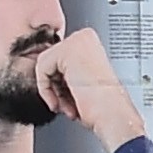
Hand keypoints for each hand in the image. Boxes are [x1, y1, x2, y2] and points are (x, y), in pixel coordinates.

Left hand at [25, 28, 144, 146]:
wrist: (112, 116)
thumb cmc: (103, 106)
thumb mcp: (80, 80)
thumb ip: (65, 69)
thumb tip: (48, 71)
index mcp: (89, 41)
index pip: (58, 58)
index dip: (60, 83)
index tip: (71, 98)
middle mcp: (84, 37)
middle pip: (49, 60)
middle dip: (56, 87)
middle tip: (69, 104)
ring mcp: (77, 40)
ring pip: (43, 64)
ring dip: (52, 91)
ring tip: (69, 105)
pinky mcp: (67, 50)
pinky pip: (41, 68)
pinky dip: (46, 90)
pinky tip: (63, 102)